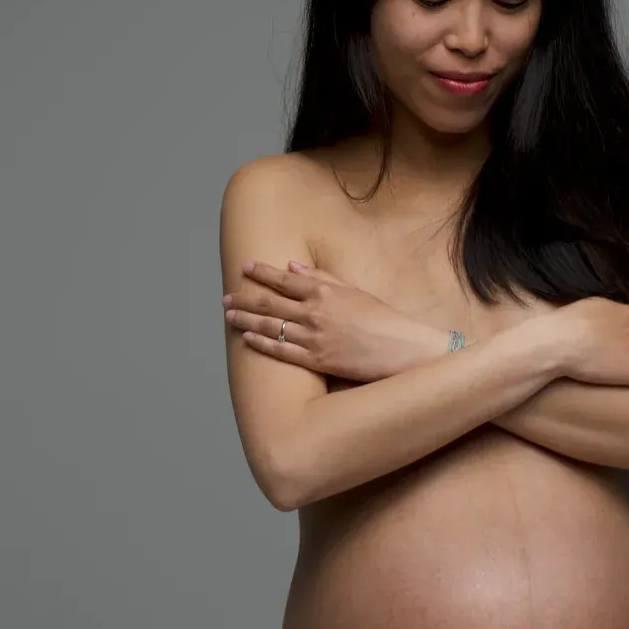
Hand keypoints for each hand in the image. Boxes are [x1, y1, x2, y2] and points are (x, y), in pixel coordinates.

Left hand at [225, 261, 443, 380]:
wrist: (402, 350)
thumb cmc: (383, 319)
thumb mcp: (354, 291)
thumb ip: (323, 278)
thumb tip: (292, 268)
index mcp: (325, 292)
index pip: (284, 280)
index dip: (262, 273)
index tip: (245, 268)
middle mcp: (315, 313)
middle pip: (269, 304)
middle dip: (244, 299)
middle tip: (226, 298)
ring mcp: (313, 338)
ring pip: (269, 327)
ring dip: (246, 320)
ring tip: (229, 316)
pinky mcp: (316, 360)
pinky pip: (281, 351)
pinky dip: (261, 343)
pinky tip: (246, 339)